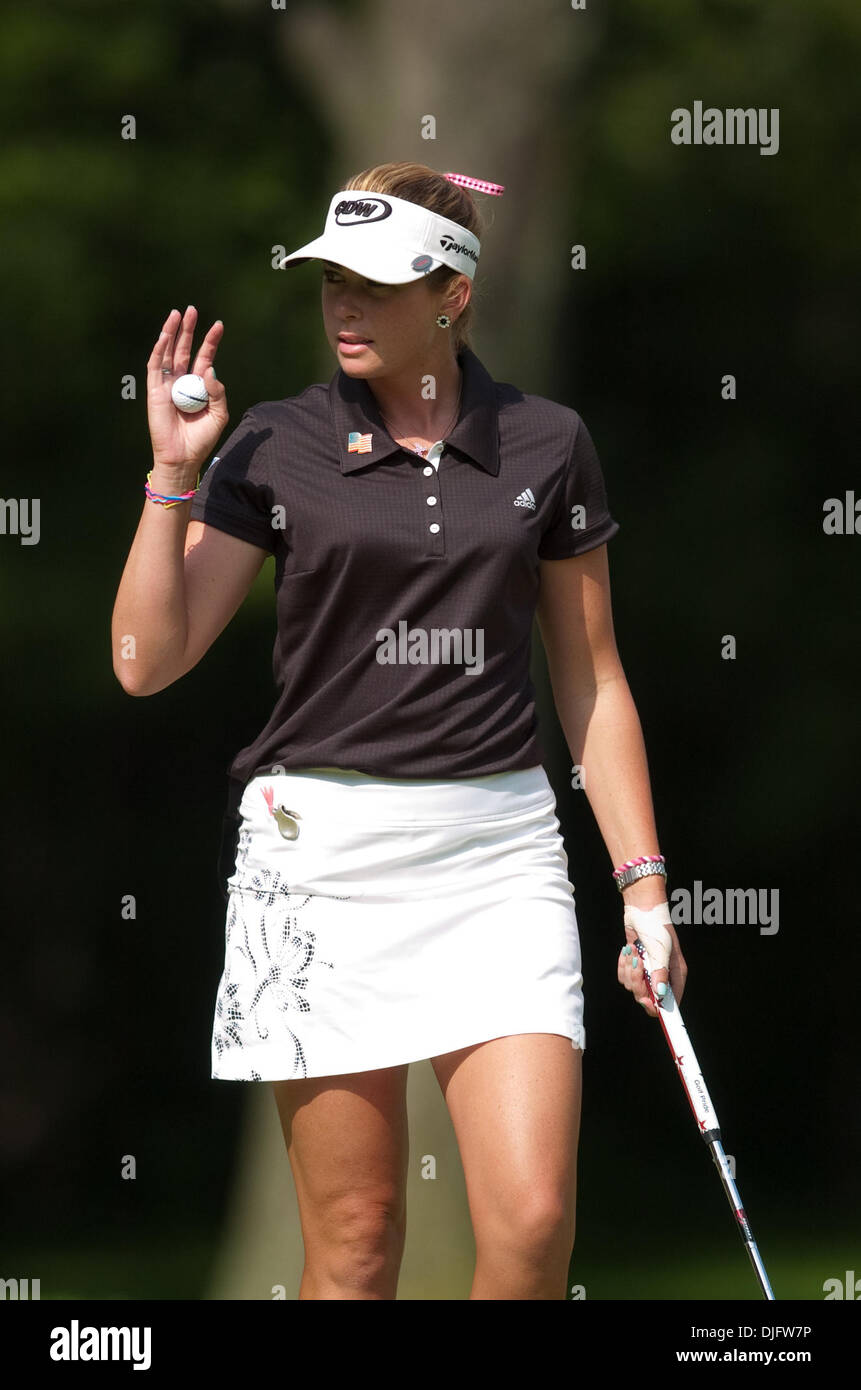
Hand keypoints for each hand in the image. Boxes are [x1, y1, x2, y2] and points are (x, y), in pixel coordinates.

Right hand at [146, 306, 228, 470]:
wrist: (183, 457)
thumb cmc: (201, 439)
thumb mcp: (219, 415)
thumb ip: (218, 392)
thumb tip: (210, 369)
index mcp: (199, 386)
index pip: (204, 357)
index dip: (211, 341)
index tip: (219, 325)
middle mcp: (183, 382)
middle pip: (184, 349)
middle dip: (189, 330)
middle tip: (192, 310)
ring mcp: (168, 385)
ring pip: (168, 353)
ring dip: (172, 333)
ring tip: (177, 314)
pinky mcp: (155, 391)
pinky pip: (155, 366)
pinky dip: (159, 350)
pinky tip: (165, 335)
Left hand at [617, 919, 686, 1018]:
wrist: (642, 910)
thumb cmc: (657, 927)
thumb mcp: (661, 950)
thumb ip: (660, 973)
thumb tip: (660, 994)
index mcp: (675, 975)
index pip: (670, 1003)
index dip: (657, 1007)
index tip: (645, 1000)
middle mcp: (662, 976)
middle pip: (647, 998)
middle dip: (638, 983)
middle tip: (637, 965)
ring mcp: (648, 971)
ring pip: (633, 987)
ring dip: (629, 970)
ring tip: (634, 952)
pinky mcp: (635, 965)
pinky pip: (624, 977)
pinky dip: (623, 966)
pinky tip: (628, 951)